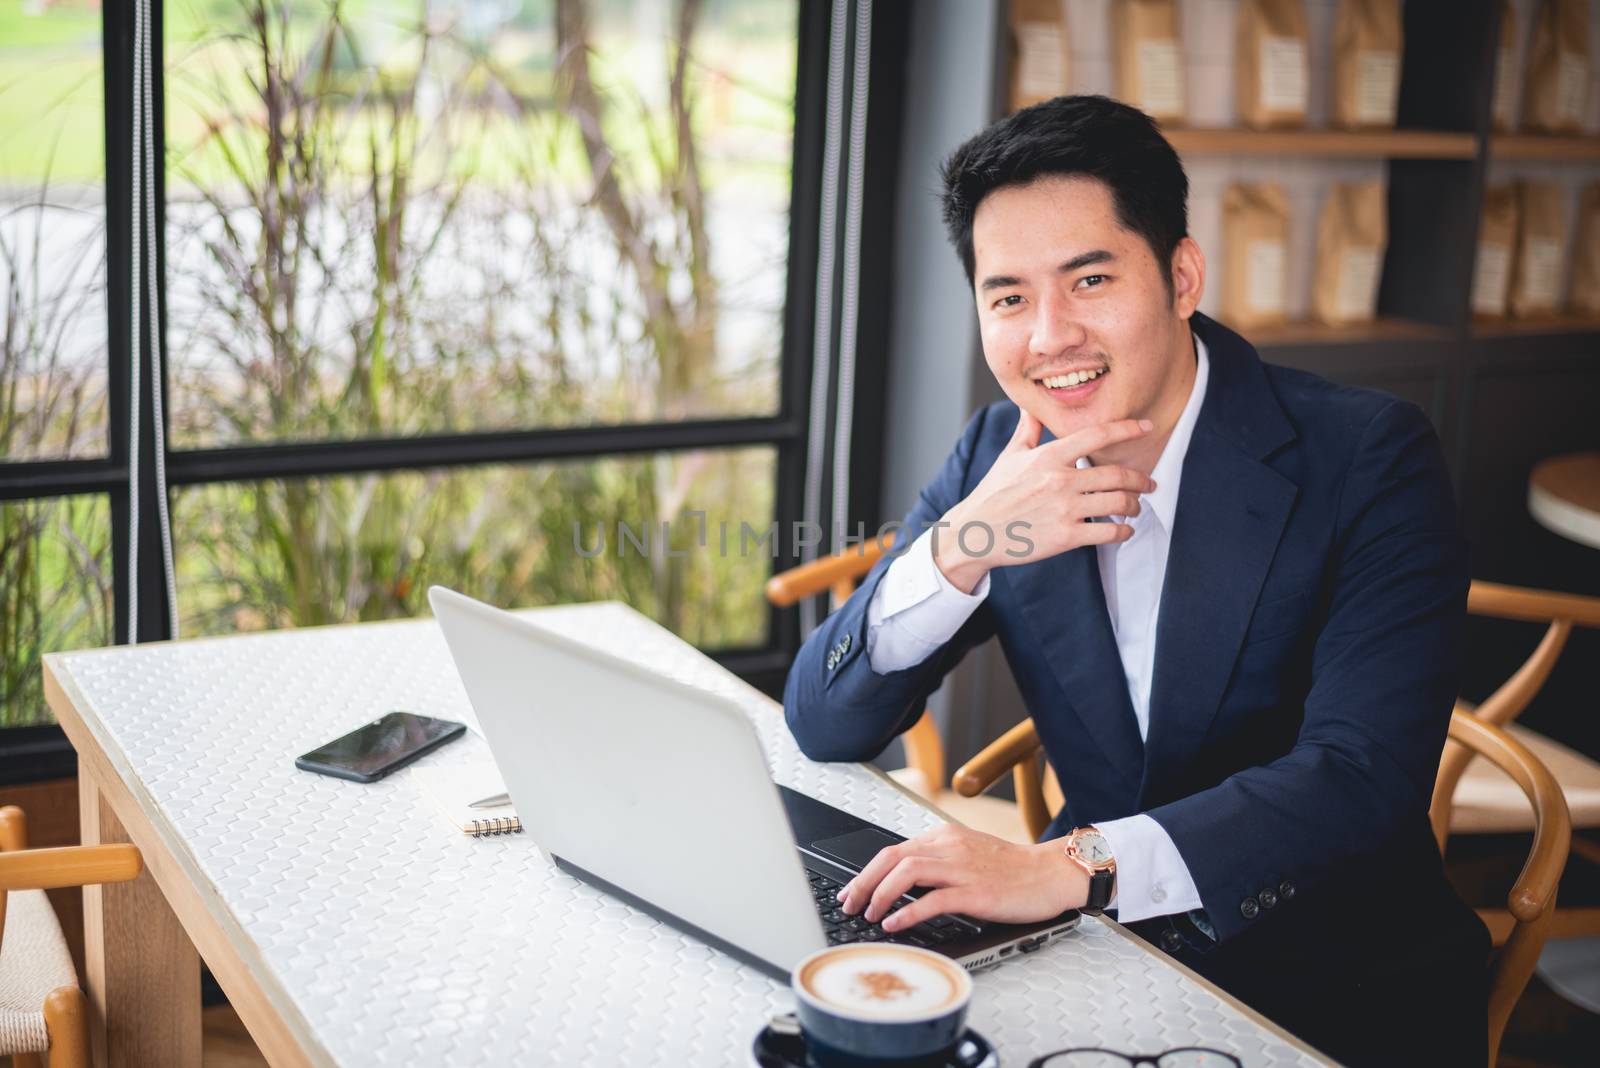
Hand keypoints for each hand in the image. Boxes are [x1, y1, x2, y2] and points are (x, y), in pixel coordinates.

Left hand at [835, 823, 1087, 931]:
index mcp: (944, 836)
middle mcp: (950, 847)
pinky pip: (933, 900)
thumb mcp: (968, 854)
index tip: (852, 891)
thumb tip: (901, 881)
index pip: (893, 850)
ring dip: (880, 895)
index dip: (866, 872)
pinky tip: (895, 924)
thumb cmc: (1012, 870)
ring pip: (906, 872)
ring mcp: (962, 868)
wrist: (1051, 874)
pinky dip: (907, 912)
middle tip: (849, 905)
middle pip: (891, 857)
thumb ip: (937, 861)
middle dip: (863, 882)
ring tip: (870, 916)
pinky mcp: (976, 893)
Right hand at [933, 412, 1157, 592]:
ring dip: (1134, 505)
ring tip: (1135, 507)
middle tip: (1149, 483)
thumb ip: (1028, 430)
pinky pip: (1108, 532)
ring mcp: (1064, 509)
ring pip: (1118, 503)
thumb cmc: (993, 493)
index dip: (1127, 428)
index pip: (1096, 435)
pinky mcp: (1065, 536)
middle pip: (1117, 474)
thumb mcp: (1010, 456)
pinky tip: (1125, 530)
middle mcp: (1059, 480)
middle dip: (1141, 479)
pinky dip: (1124, 531)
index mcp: (1048, 457)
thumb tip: (1029, 405)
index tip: (1147, 427)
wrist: (976, 532)